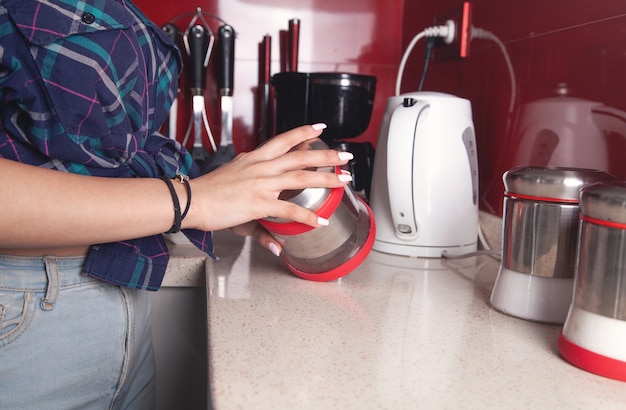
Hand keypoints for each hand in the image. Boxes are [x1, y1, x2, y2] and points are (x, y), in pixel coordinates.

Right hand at [182, 124, 352, 234]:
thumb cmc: (208, 192)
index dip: (303, 132)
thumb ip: (254, 195)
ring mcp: (262, 183)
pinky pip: (290, 210)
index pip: (284, 140)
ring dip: (327, 178)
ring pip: (302, 177)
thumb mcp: (234, 185)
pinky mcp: (260, 202)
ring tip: (344, 179)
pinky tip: (321, 220)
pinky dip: (308, 217)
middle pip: (301, 156)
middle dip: (326, 154)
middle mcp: (261, 166)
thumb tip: (266, 212)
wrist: (191, 200)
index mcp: (255, 158)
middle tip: (345, 155)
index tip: (319, 127)